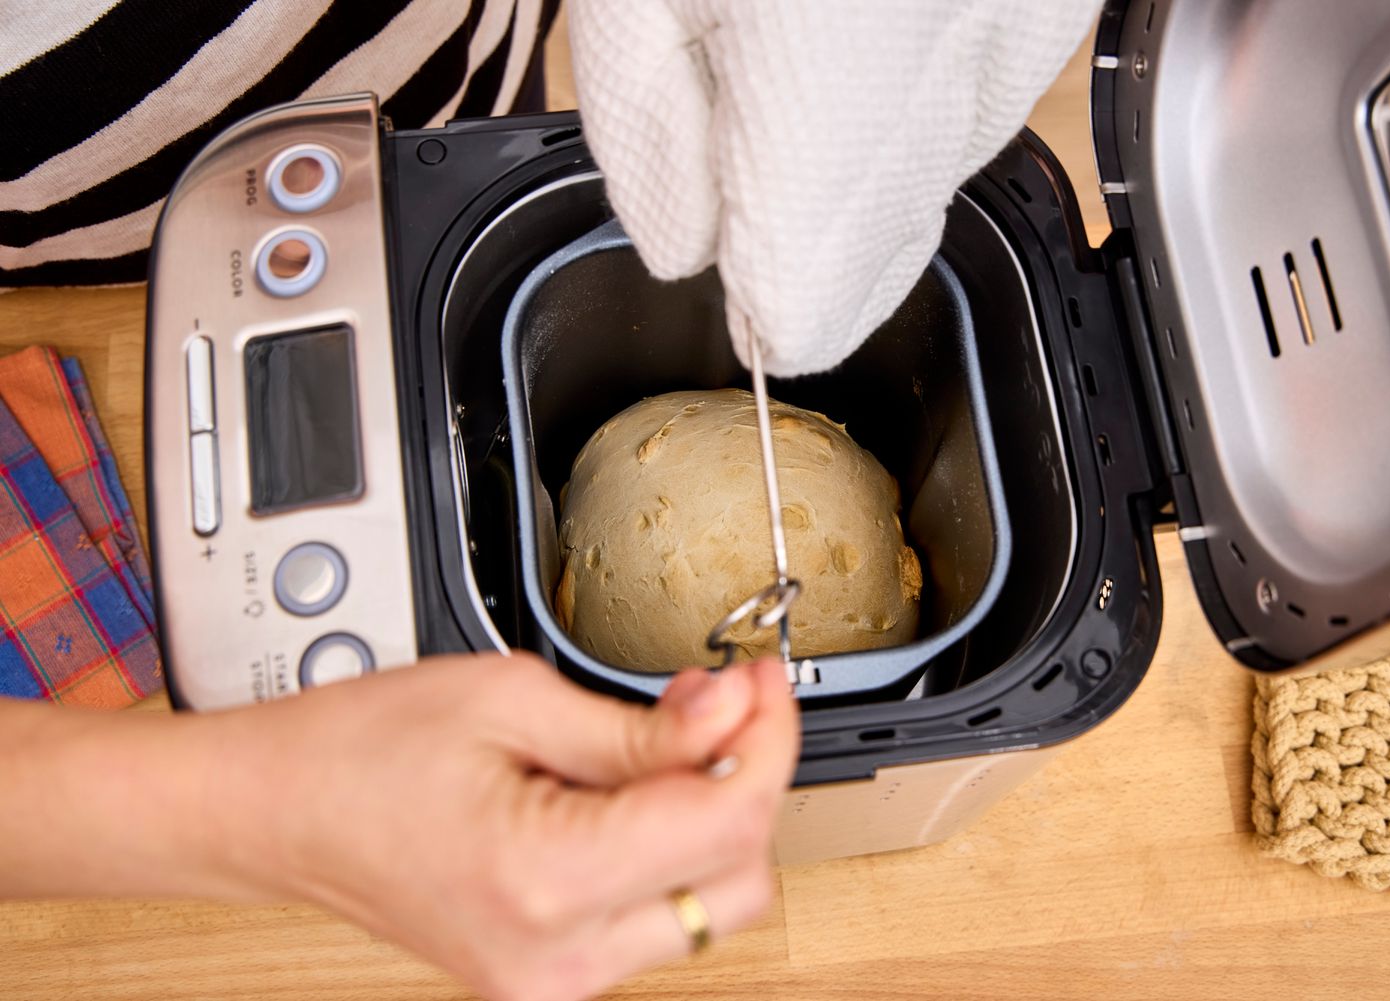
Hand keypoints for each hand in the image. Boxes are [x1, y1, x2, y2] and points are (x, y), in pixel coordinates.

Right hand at [0, 655, 798, 1000]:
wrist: (275, 811)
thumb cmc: (359, 749)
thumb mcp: (512, 699)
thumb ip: (643, 725)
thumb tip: (735, 710)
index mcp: (547, 879)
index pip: (727, 818)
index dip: (766, 735)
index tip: (761, 679)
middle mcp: (557, 956)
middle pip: (739, 880)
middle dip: (746, 779)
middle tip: (722, 702)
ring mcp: (551, 979)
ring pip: (706, 906)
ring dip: (709, 816)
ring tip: (666, 736)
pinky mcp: (547, 975)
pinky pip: (652, 919)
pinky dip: (665, 851)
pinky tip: (635, 786)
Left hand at [569, 0, 1099, 376]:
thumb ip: (648, 136)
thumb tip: (684, 252)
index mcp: (829, 83)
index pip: (813, 300)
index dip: (766, 313)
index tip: (737, 298)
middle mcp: (954, 71)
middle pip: (891, 254)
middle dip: (816, 259)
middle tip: (752, 197)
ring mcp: (1023, 29)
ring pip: (940, 180)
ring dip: (868, 179)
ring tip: (806, 79)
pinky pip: (986, 101)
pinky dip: (923, 106)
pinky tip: (870, 40)